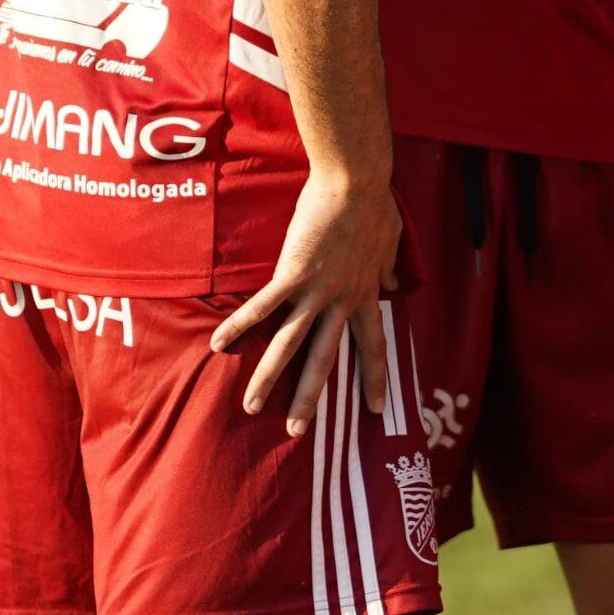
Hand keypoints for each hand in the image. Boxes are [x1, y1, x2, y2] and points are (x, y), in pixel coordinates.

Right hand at [213, 170, 402, 432]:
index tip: (375, 409)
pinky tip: (219, 345)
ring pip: (290, 345)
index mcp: (366, 293)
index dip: (374, 377)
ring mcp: (316, 290)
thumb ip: (390, 266)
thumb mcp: (391, 241)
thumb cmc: (374, 203)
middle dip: (309, 398)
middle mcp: (341, 300)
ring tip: (252, 408)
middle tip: (296, 432)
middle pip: (325, 359)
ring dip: (269, 378)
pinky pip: (262, 307)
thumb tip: (394, 282)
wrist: (356, 181)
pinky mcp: (291, 274)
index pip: (373, 345)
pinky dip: (239, 326)